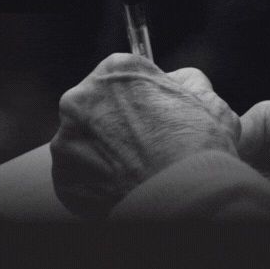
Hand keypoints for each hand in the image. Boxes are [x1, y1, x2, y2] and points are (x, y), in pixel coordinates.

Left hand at [50, 53, 240, 218]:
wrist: (186, 197)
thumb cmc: (200, 148)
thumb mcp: (207, 100)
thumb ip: (184, 83)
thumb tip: (176, 81)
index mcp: (114, 71)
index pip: (119, 79)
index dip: (137, 100)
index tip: (148, 118)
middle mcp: (80, 99)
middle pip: (94, 110)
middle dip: (112, 127)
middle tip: (139, 149)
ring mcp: (66, 139)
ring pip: (82, 145)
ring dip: (101, 156)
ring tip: (132, 172)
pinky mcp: (62, 176)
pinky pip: (76, 177)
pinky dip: (94, 185)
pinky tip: (120, 189)